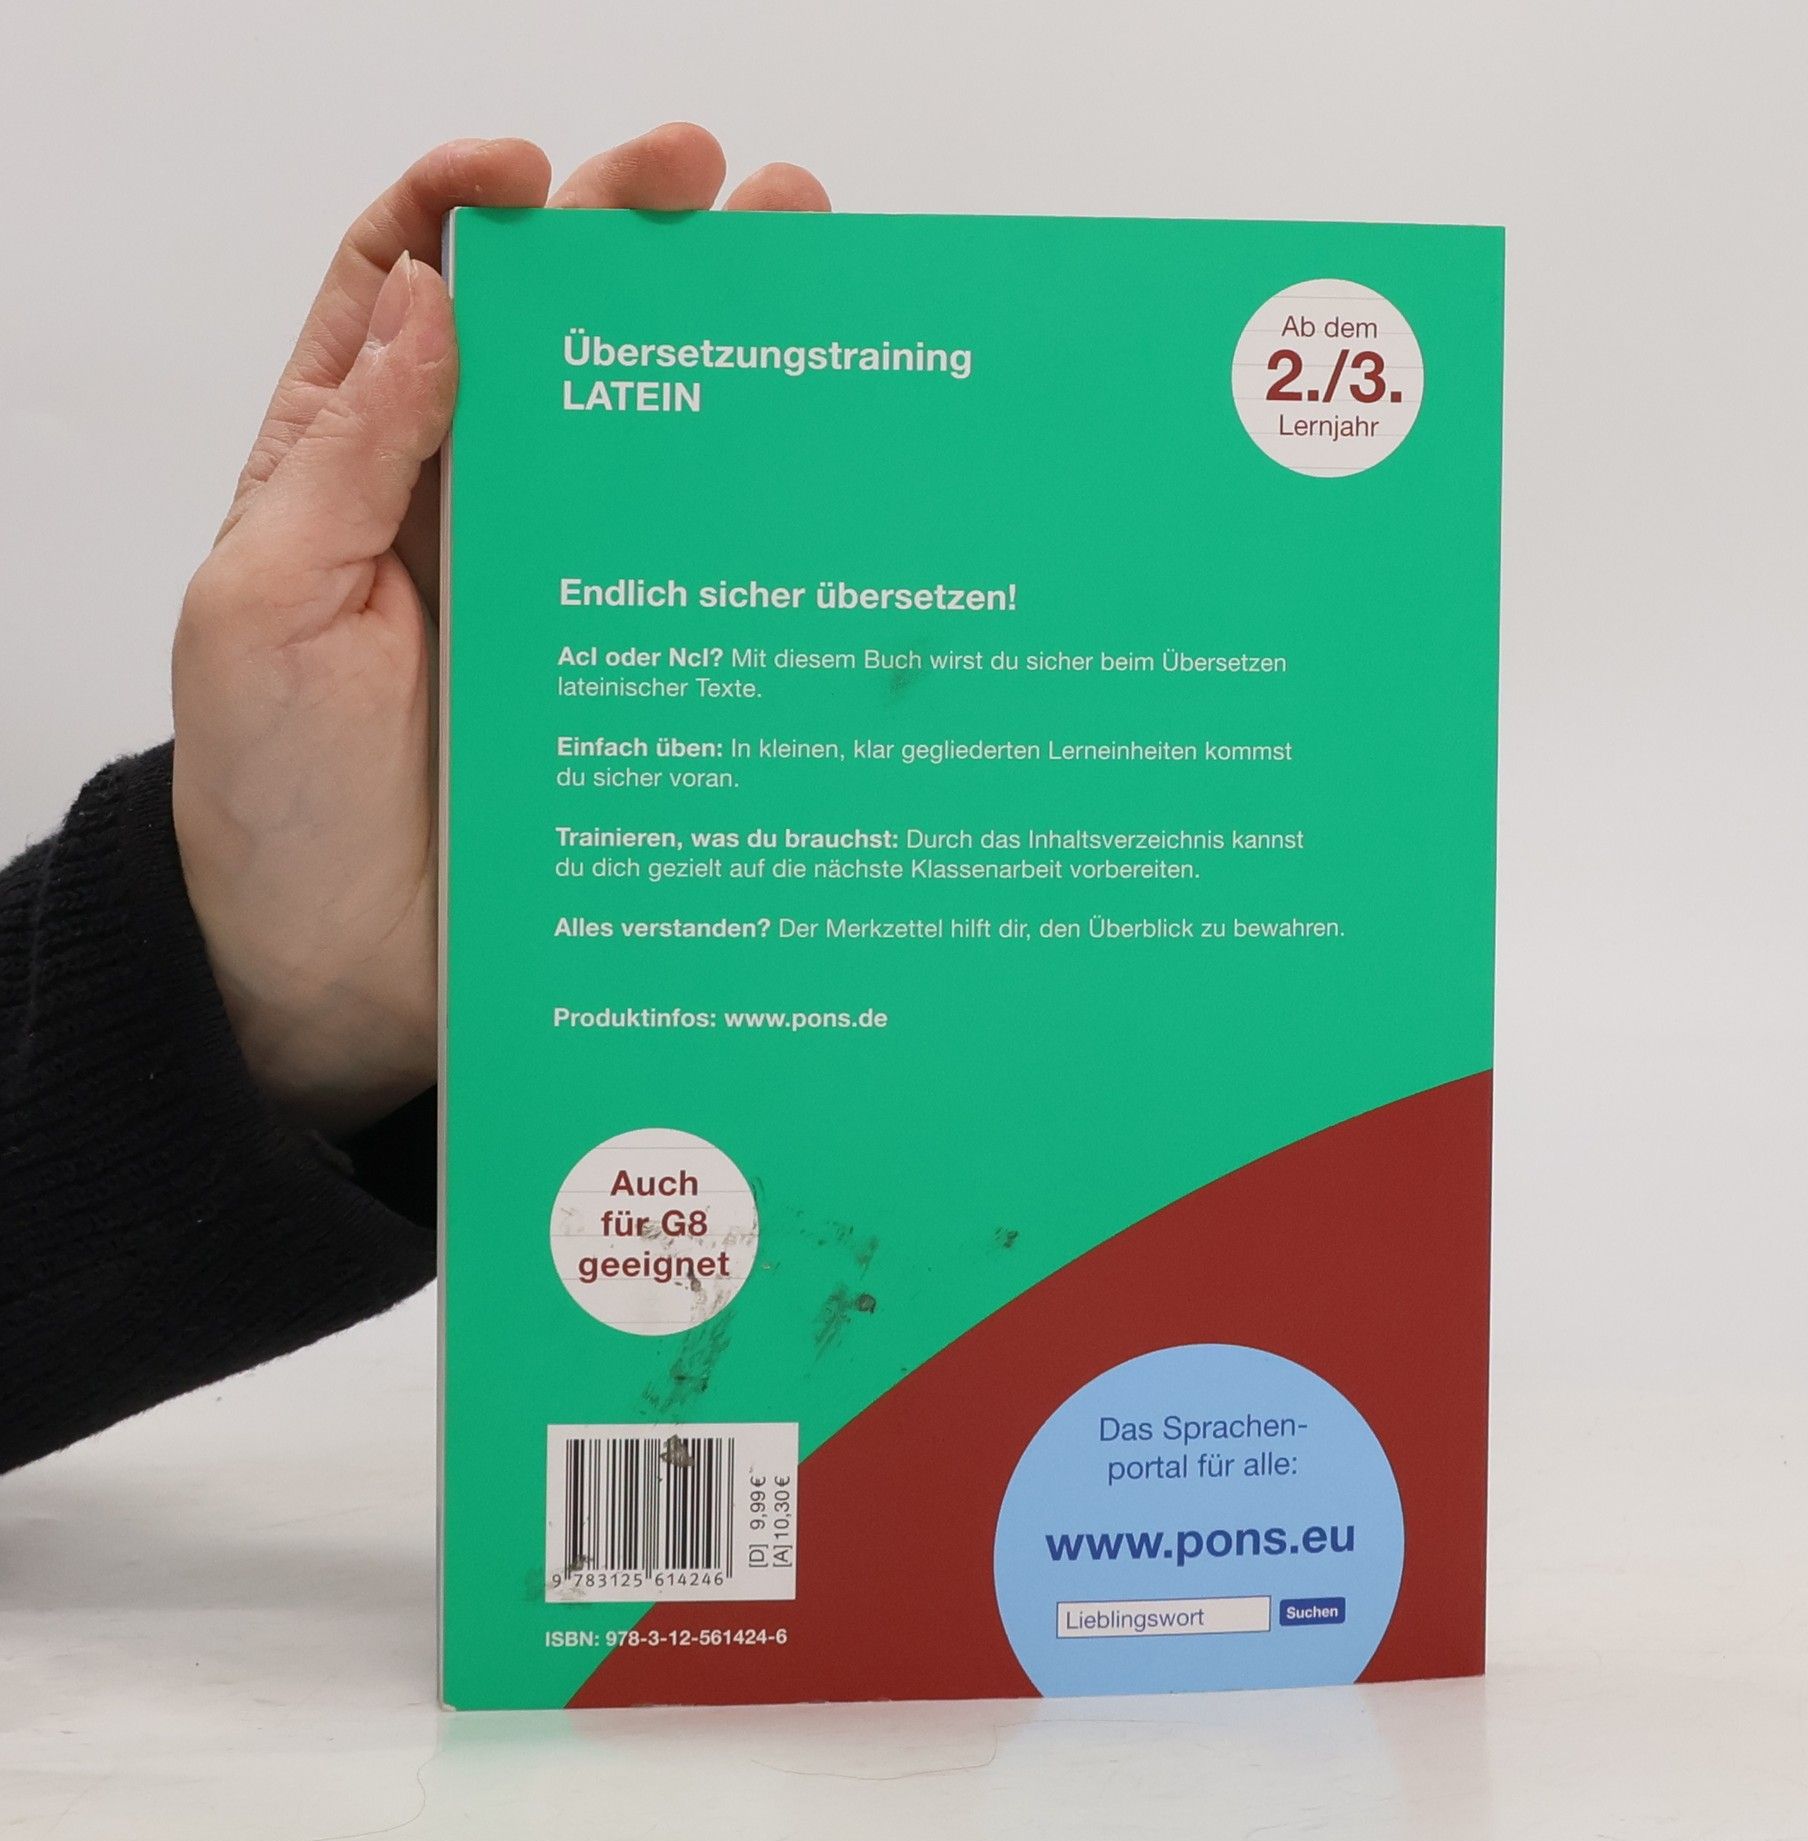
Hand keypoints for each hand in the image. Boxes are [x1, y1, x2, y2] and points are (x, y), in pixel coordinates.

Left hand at [171, 127, 827, 1137]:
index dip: (461, 204)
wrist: (340, 973)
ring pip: (639, 436)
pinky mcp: (623, 671)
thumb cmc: (272, 795)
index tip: (535, 172)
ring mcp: (554, 588)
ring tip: (803, 267)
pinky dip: (749, 505)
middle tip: (724, 184)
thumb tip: (429, 299)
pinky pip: (686, 571)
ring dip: (718, 347)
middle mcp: (461, 506)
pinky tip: (815, 457)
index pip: (400, 287)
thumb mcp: (265, 609)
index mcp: (348, 466)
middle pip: (550, 337)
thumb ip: (349, 457)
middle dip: (628, 237)